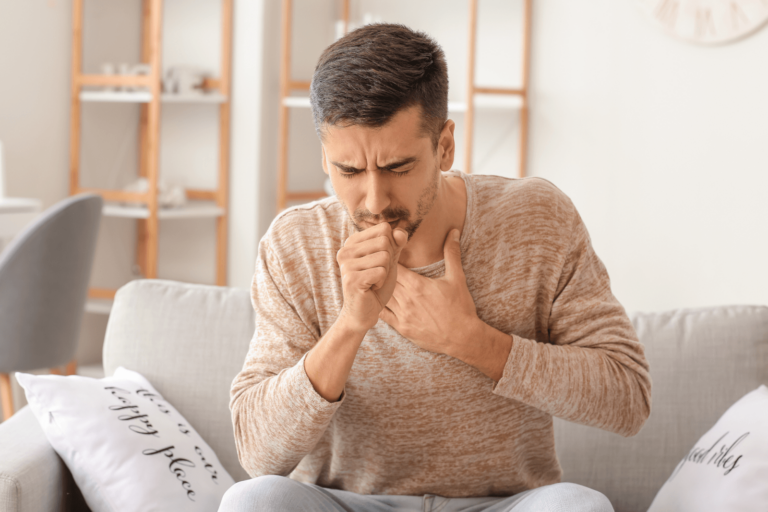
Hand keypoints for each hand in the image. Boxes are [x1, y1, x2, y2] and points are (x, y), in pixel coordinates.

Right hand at [337, 222, 407, 333]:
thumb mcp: (390, 260)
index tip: (379, 262)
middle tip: (376, 274)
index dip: (391, 246)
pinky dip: (381, 282)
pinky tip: (371, 288)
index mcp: (352, 242)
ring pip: (384, 257)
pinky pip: (381, 272)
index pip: (384, 229)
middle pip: (385, 241)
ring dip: (385, 272)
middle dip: (388, 260)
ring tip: (373, 281)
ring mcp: (346, 264)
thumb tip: (400, 232)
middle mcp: (345, 250)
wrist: (364, 312)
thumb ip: (396, 243)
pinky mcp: (351, 279)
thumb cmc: (376, 284)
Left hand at [379, 229, 479, 354]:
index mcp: (417, 285)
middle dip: (383, 273)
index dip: (389, 259)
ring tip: (377, 281)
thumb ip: (452, 253)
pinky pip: (384, 316)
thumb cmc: (461, 307)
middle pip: (386, 281)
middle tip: (379, 266)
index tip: (388, 254)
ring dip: (380, 289)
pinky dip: (379, 307)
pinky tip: (377, 301)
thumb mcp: (457, 278)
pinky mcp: (402, 329)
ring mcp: (403, 315)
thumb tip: (453, 231)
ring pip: (383, 297)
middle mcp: (406, 299)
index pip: (394, 266)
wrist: (463, 338)